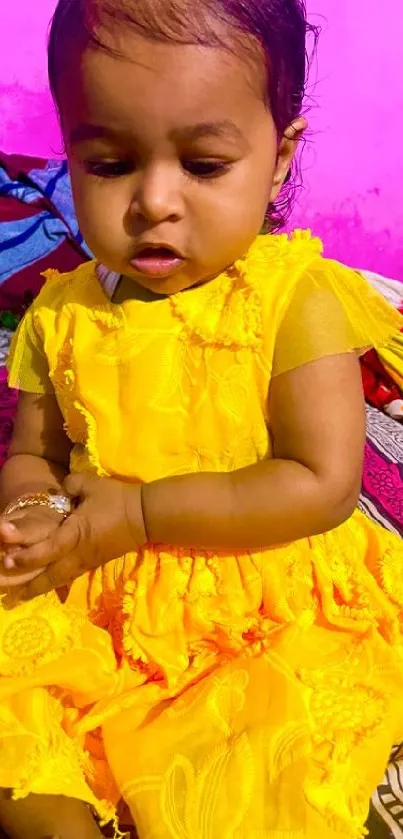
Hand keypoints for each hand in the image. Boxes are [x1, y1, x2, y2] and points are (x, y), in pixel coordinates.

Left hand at [3, 472, 145, 602]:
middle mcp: (79, 552)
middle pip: (50, 575)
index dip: (27, 555)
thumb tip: (58, 490)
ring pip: (60, 579)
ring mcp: (87, 560)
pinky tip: (46, 585)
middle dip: (29, 585)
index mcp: (76, 533)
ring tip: (21, 596)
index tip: (7, 558)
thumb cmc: (117, 499)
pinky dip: (55, 583)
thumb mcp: (91, 484)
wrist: (145, 516)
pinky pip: (70, 576)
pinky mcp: (94, 562)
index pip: (48, 549)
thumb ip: (69, 485)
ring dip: (39, 588)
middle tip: (8, 593)